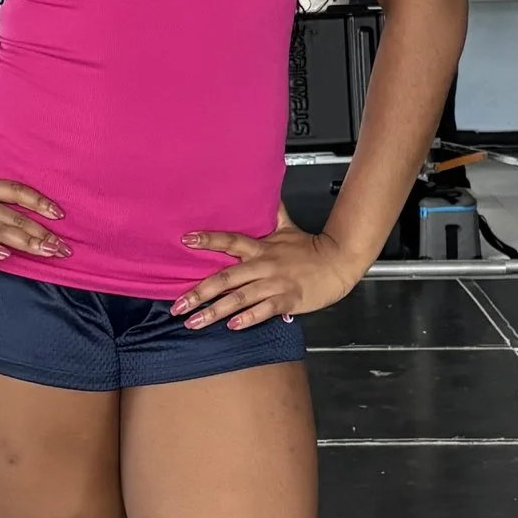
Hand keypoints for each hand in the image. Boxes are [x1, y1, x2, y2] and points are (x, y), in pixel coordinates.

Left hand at [172, 216, 359, 331]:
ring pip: (240, 298)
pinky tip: (232, 326)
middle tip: (178, 305)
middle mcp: (264, 265)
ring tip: (195, 322)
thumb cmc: (311, 248)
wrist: (339, 262)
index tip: (185, 240)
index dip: (208, 239)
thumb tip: (262, 191)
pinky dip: (248, 318)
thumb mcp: (287, 227)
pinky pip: (265, 310)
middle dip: (200, 292)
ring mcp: (275, 283)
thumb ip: (271, 213)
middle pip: (226, 277)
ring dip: (216, 311)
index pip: (230, 240)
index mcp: (261, 247)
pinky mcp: (288, 299)